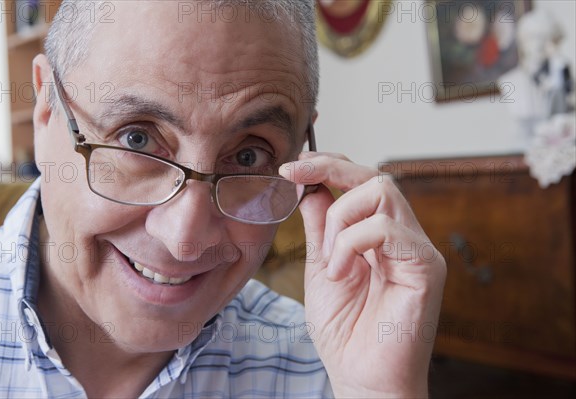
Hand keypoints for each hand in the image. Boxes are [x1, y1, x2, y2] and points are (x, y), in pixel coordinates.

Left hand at [280, 152, 446, 397]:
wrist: (362, 378)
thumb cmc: (344, 331)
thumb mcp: (322, 268)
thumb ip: (321, 229)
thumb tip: (312, 189)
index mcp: (378, 237)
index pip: (361, 183)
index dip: (329, 165)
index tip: (292, 167)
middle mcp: (402, 237)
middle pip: (374, 176)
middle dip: (330, 168)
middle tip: (295, 175)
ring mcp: (416, 249)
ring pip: (381, 191)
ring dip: (339, 218)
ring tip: (330, 259)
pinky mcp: (426, 266)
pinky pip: (386, 228)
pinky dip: (352, 244)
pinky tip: (342, 273)